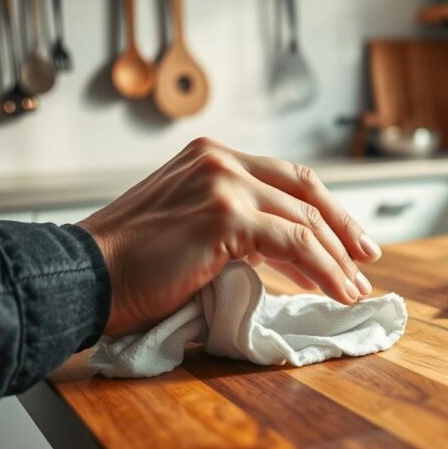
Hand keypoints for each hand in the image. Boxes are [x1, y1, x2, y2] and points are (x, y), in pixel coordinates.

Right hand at [78, 137, 381, 335]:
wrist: (80, 277)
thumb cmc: (127, 265)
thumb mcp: (186, 224)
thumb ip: (230, 221)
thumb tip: (280, 250)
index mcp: (211, 155)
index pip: (288, 177)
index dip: (326, 208)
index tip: (351, 239)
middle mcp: (221, 159)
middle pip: (306, 192)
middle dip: (344, 230)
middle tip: (367, 260)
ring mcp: (224, 184)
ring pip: (305, 222)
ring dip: (338, 260)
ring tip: (354, 289)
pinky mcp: (225, 217)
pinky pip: (294, 245)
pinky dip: (324, 271)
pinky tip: (338, 292)